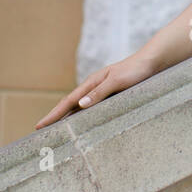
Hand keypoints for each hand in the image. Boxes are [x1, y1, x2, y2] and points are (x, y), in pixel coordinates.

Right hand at [34, 52, 158, 129]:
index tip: (39, 126)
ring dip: (67, 117)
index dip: (53, 115)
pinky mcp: (111, 94)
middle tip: (41, 131)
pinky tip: (82, 122)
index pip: (68, 102)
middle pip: (70, 104)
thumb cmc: (136, 70)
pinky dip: (82, 115)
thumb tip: (79, 104)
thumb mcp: (118, 81)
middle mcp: (94, 87)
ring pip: (79, 106)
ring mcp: (102, 90)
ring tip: (56, 129)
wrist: (152, 61)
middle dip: (55, 117)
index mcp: (92, 83)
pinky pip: (91, 107)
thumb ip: (100, 92)